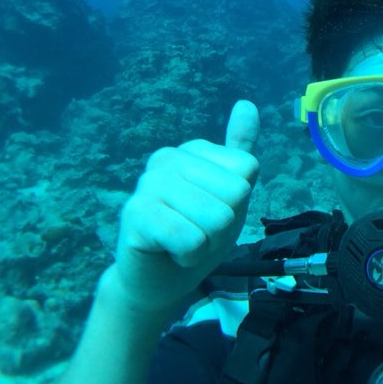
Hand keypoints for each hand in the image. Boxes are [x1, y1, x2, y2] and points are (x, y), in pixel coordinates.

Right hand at [110, 100, 260, 312]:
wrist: (159, 280)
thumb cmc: (198, 233)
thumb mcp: (230, 194)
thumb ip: (240, 151)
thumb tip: (247, 103)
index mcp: (193, 149)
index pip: (247, 170)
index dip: (238, 202)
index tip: (213, 212)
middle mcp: (168, 158)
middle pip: (234, 194)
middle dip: (223, 226)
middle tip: (198, 231)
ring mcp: (148, 183)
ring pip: (216, 219)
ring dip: (206, 243)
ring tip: (184, 241)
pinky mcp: (135, 214)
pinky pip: (190, 239)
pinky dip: (189, 255)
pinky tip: (170, 251)